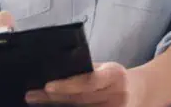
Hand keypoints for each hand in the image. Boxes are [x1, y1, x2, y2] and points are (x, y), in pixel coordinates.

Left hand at [25, 62, 143, 105]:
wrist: (139, 91)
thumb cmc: (115, 77)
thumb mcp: (106, 68)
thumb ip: (86, 71)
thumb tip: (55, 71)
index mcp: (115, 75)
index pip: (89, 81)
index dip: (68, 85)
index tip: (48, 85)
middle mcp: (117, 94)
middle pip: (80, 99)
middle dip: (53, 98)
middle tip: (31, 94)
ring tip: (35, 101)